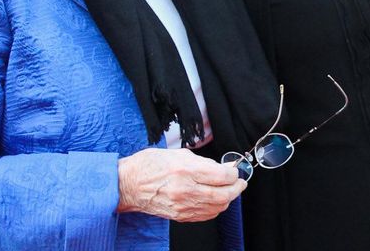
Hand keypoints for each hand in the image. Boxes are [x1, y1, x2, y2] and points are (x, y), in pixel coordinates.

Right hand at [116, 148, 246, 221]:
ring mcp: (183, 205)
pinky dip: (216, 208)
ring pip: (217, 207)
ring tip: (230, 191)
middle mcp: (186, 189)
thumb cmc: (150, 165)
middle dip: (237, 188)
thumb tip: (222, 168)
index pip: (222, 176)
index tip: (235, 171)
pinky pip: (206, 215)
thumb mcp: (179, 154)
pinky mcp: (180, 216)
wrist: (128, 184)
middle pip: (224, 194)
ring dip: (228, 199)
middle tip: (240, 182)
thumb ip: (204, 162)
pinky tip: (217, 200)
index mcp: (186, 170)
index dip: (234, 174)